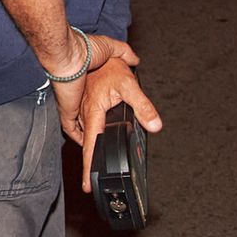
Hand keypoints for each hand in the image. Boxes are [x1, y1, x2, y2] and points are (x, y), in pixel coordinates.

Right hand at [48, 35, 164, 190]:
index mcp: (93, 114)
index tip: (88, 186)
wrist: (84, 50)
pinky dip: (87, 132)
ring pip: (83, 134)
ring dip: (89, 146)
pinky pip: (82, 123)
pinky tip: (96, 132)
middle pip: (85, 144)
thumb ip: (143, 106)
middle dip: (90, 161)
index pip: (91, 148)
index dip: (90, 169)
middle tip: (93, 177)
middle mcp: (84, 114)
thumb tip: (155, 126)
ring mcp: (80, 109)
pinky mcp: (80, 104)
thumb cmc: (105, 66)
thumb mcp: (130, 86)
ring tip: (96, 160)